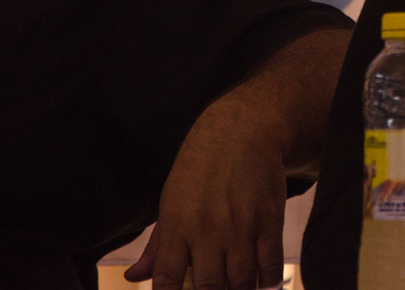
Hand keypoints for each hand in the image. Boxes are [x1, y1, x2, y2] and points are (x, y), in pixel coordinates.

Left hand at [125, 29, 347, 288]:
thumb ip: (157, 245)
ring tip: (238, 286)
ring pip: (242, 282)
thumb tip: (134, 279)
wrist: (242, 130)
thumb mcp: (171, 201)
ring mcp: (240, 226)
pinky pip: (271, 265)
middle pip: (210, 288)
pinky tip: (263, 279)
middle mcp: (207, 230)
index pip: (168, 280)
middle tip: (216, 289)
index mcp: (177, 226)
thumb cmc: (201, 168)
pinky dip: (268, 280)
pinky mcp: (269, 219)